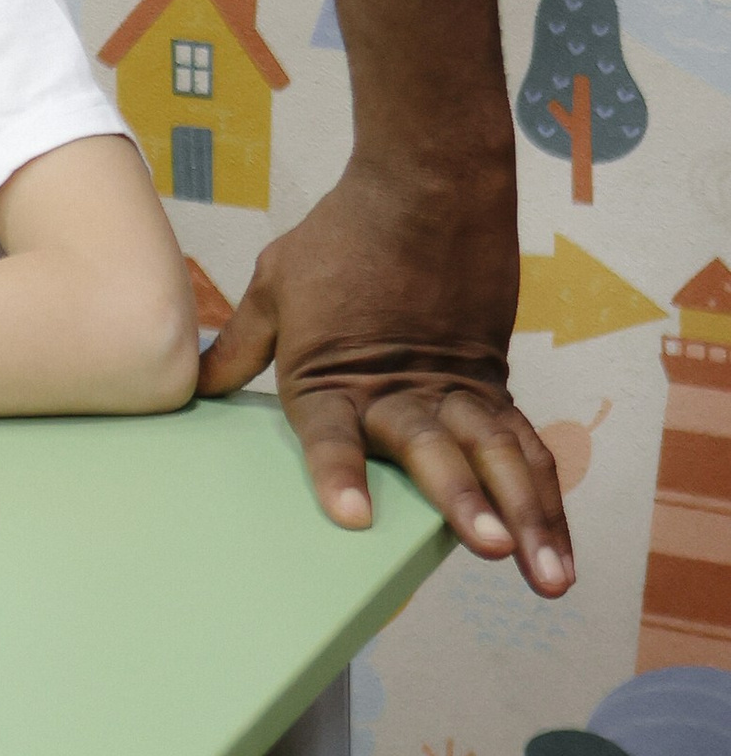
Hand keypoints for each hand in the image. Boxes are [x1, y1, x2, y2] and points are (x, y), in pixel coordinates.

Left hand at [199, 160, 572, 593]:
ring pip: (493, 457)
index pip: (330, 431)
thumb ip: (243, 344)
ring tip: (545, 572)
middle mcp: (395, 391)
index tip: (352, 515)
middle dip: (462, 499)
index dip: (339, 471)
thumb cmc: (342, 235)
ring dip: (525, 515)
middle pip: (430, 448)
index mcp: (330, 375)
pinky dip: (545, 498)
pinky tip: (558, 552)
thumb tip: (197, 382)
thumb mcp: (277, 283)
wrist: (425, 183)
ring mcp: (452, 390)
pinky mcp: (492, 385)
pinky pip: (523, 447)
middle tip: (492, 544)